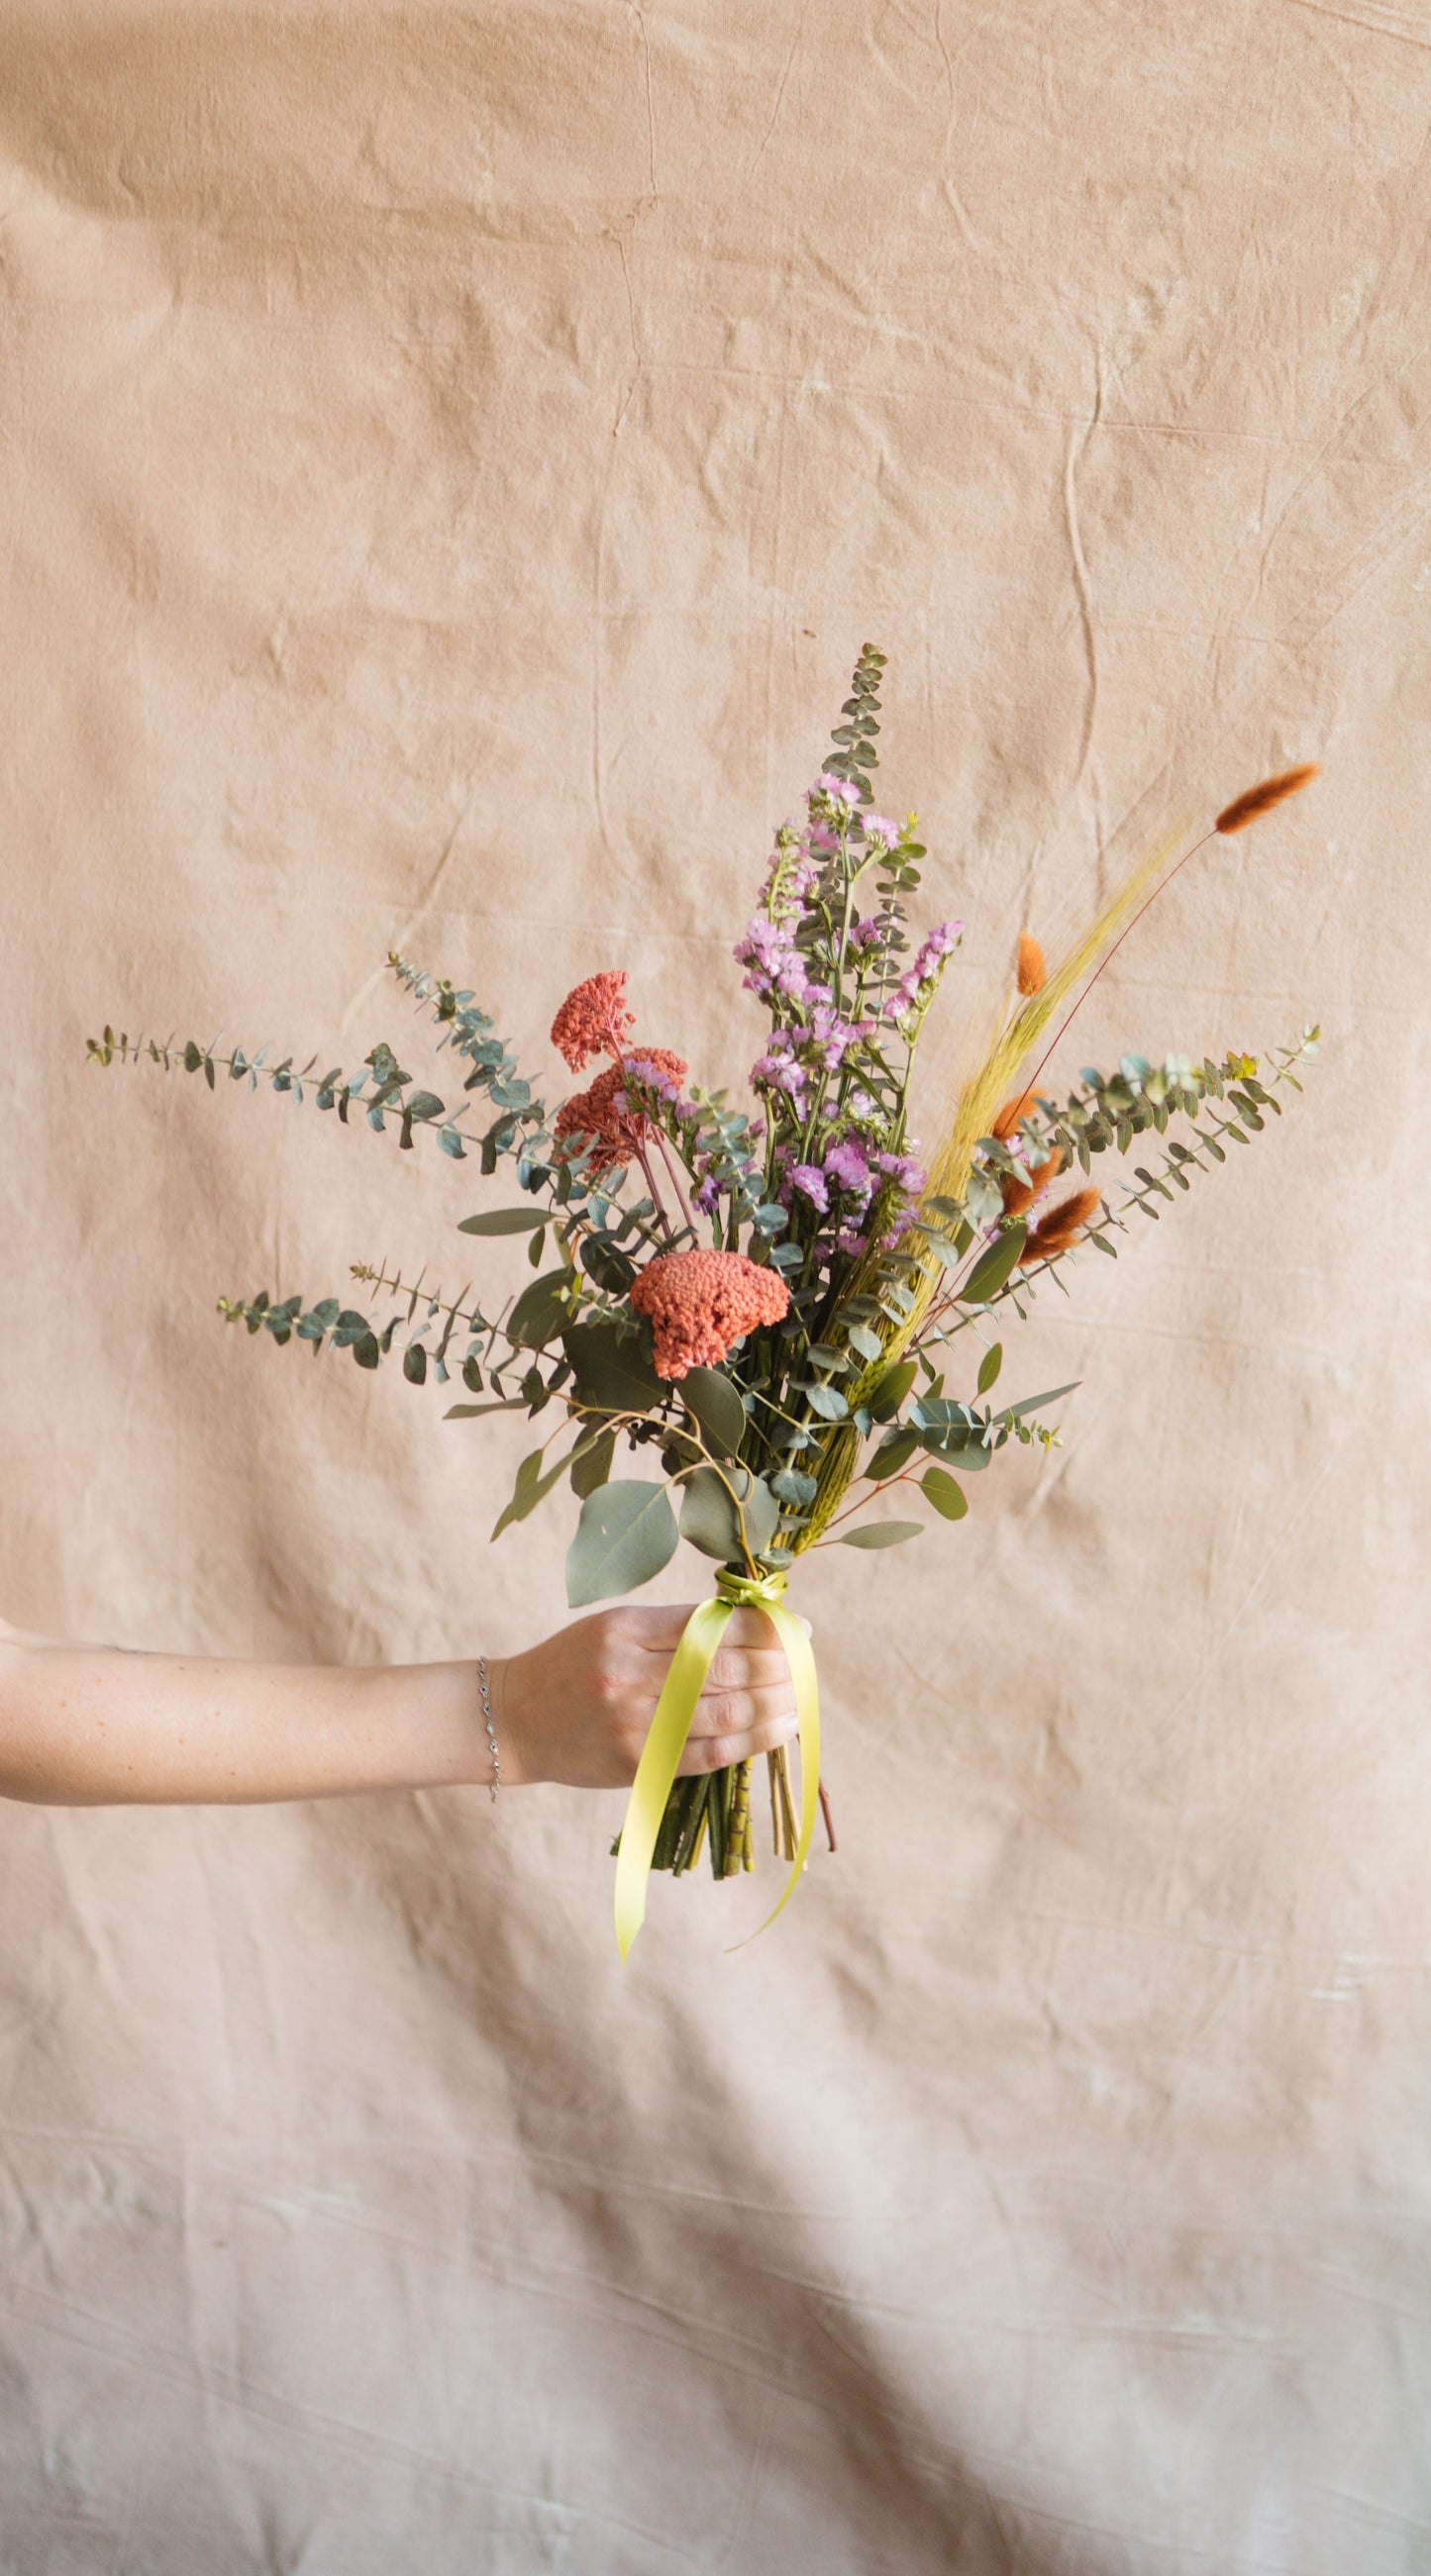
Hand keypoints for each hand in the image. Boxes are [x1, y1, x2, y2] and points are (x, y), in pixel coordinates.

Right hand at [491, 1603, 805, 1789]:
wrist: (513, 1720)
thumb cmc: (571, 1666)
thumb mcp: (612, 1628)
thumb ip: (674, 1630)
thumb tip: (751, 1627)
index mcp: (625, 1629)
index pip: (711, 1625)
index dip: (763, 1627)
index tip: (797, 1626)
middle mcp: (629, 1674)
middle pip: (725, 1668)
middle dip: (778, 1665)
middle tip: (808, 1662)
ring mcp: (633, 1724)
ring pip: (724, 1712)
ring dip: (775, 1705)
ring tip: (801, 1697)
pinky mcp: (637, 1765)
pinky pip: (708, 1754)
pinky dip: (750, 1741)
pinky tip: (778, 1728)